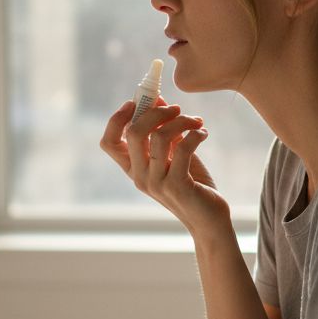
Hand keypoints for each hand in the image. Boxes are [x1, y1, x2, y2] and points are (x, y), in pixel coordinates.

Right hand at [100, 97, 229, 234]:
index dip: (117, 118)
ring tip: (196, 122)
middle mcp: (140, 177)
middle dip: (156, 112)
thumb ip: (163, 130)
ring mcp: (157, 183)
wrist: (209, 220)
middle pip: (134, 132)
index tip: (137, 102)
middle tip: (176, 108)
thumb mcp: (174, 154)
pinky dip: (195, 134)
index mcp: (133, 169)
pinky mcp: (177, 186)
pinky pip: (184, 148)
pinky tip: (203, 134)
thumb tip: (156, 99)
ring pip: (160, 136)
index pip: (108, 142)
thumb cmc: (192, 184)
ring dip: (181, 121)